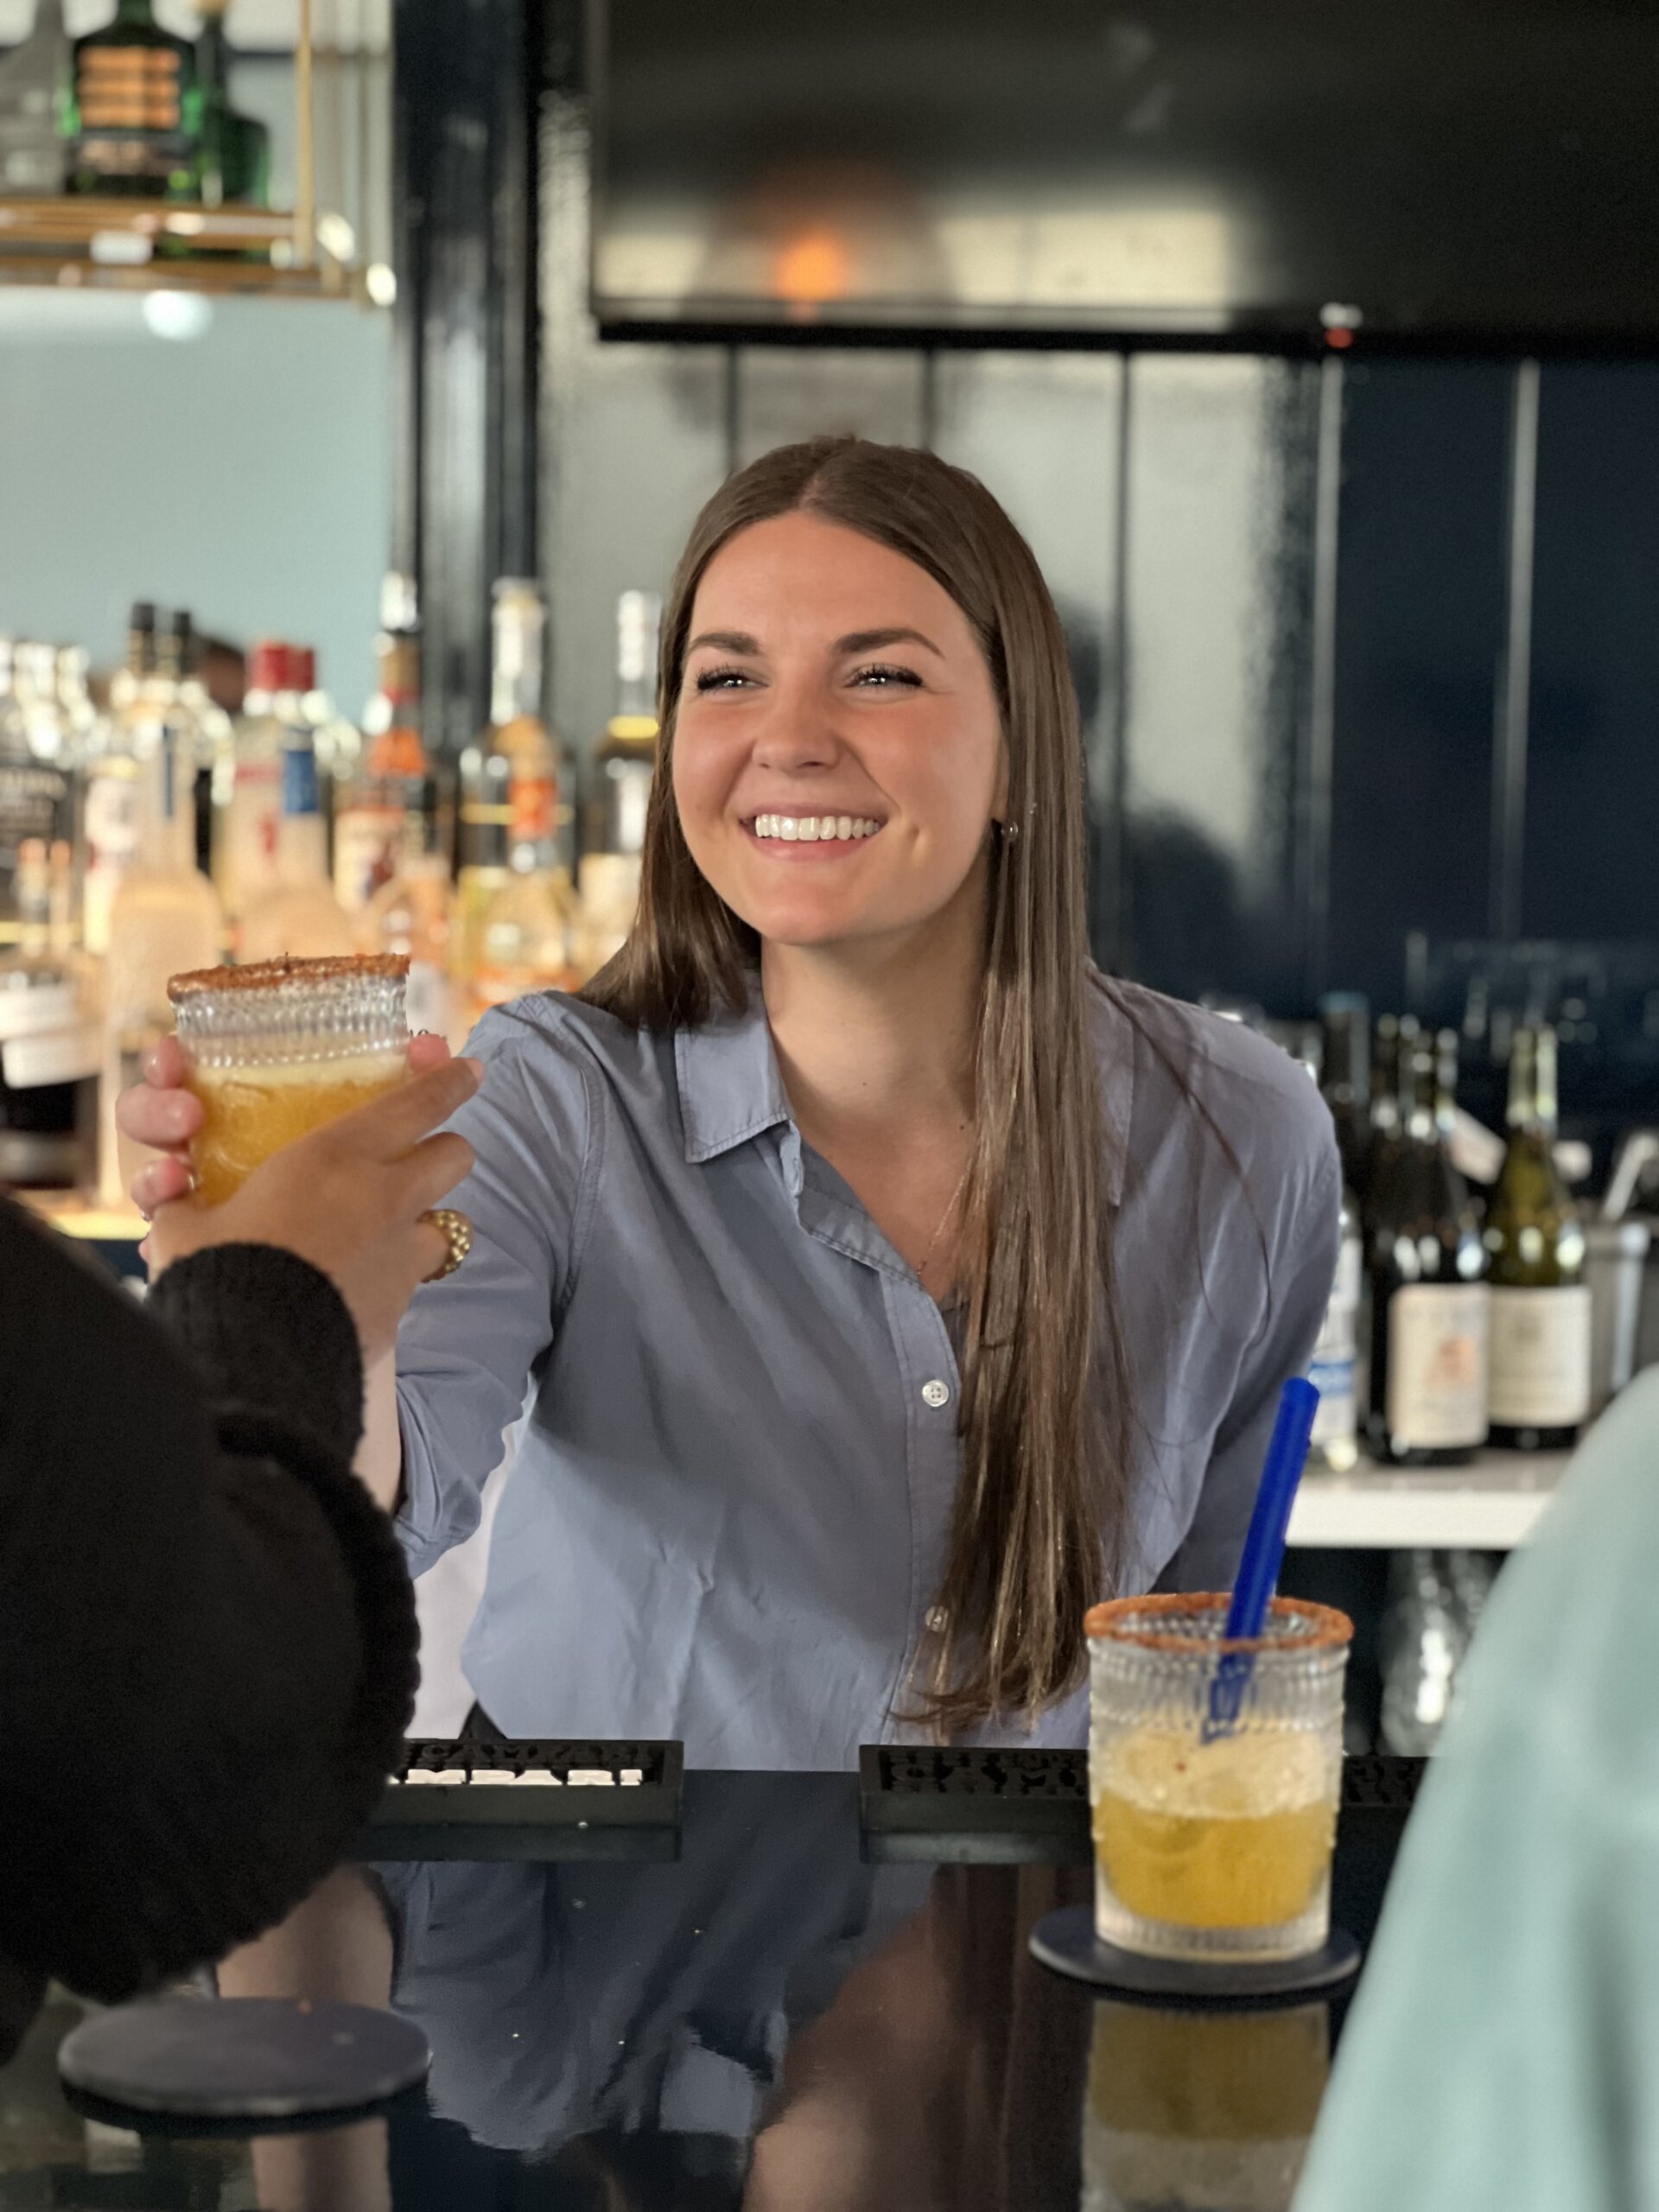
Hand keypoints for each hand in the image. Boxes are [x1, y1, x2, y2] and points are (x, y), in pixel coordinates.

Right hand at [139, 1049, 481, 1366]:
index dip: (446, 1081)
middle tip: (425, 1155)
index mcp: (336, 1157)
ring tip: (395, 1232)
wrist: (251, 1362)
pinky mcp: (400, 1309)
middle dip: (445, 1151)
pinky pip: (414, 1283)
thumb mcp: (188, 1226)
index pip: (415, 1103)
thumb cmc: (215, 1274)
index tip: (467, 1070)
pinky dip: (397, 1278)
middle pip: (456, 1155)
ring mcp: (402, 1257)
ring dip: (427, 1222)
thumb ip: (191, 1202)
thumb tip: (172, 1195)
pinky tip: (365, 1286)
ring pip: (450, 1225)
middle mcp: (384, 1199)